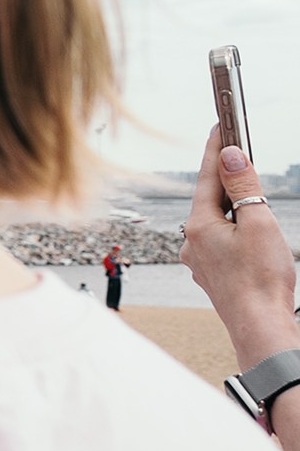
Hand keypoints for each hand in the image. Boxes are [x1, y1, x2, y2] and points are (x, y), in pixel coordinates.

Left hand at [181, 128, 298, 364]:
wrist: (259, 325)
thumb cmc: (260, 280)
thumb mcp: (258, 224)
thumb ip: (244, 188)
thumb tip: (230, 156)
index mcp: (198, 226)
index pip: (206, 177)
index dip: (215, 149)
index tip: (220, 124)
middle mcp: (191, 242)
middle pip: (209, 197)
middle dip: (225, 177)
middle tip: (237, 150)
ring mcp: (199, 259)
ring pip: (215, 220)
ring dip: (231, 206)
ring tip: (249, 196)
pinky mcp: (211, 273)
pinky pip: (219, 240)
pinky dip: (232, 228)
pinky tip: (247, 234)